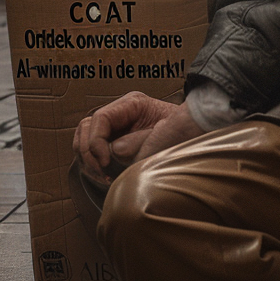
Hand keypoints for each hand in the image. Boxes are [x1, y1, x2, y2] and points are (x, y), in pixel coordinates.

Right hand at [73, 92, 203, 183]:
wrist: (196, 136)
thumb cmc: (184, 133)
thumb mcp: (164, 134)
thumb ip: (139, 142)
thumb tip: (115, 150)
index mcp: (131, 104)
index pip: (100, 118)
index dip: (96, 141)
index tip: (105, 162)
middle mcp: (120, 114)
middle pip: (86, 127)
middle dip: (89, 151)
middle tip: (102, 172)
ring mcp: (115, 128)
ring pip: (83, 138)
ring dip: (88, 159)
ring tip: (103, 176)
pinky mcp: (113, 144)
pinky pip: (91, 151)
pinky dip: (92, 163)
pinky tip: (105, 175)